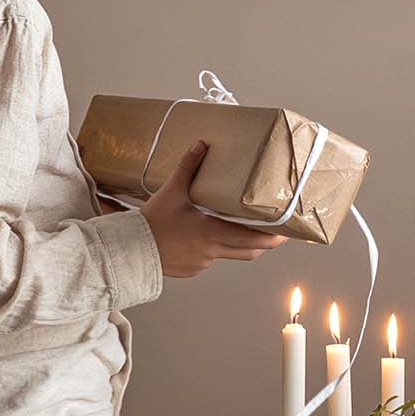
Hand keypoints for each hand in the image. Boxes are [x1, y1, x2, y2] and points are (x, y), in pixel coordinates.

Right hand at [137, 142, 286, 277]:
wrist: (128, 251)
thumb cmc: (150, 224)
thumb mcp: (172, 192)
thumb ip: (189, 168)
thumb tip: (201, 146)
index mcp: (213, 233)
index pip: (254, 240)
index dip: (274, 237)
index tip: (286, 232)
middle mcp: (211, 251)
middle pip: (249, 252)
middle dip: (263, 242)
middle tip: (273, 231)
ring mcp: (201, 263)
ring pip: (228, 255)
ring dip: (236, 244)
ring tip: (238, 228)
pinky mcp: (190, 269)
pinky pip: (208, 260)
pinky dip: (212, 249)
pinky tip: (201, 236)